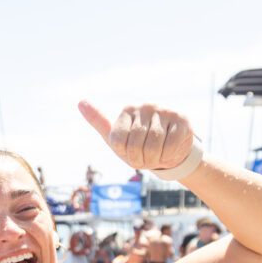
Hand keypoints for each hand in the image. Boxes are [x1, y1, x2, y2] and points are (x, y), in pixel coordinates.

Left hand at [79, 101, 193, 170]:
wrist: (169, 151)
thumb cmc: (138, 146)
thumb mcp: (116, 138)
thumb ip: (99, 122)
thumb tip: (80, 102)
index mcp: (127, 111)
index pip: (118, 140)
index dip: (125, 154)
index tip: (130, 152)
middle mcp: (145, 106)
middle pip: (135, 145)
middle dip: (140, 160)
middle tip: (146, 158)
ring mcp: (164, 111)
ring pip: (152, 146)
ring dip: (154, 159)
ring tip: (156, 155)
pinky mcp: (182, 119)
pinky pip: (169, 146)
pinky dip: (167, 156)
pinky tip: (169, 151)